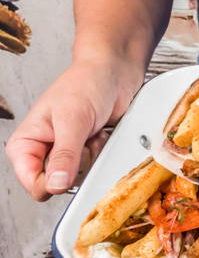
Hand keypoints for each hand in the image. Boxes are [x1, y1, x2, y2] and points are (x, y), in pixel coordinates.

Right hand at [5, 56, 140, 201]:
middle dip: (77, 164)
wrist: (114, 72)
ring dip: (93, 155)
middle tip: (82, 139)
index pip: (32, 182)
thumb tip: (55, 184)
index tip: (70, 170)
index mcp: (26, 143)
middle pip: (58, 184)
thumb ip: (65, 155)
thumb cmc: (86, 84)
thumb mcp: (73, 120)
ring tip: (92, 132)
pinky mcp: (88, 151)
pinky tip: (101, 134)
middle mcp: (44, 151)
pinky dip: (103, 151)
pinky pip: (97, 167)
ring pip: (80, 177)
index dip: (52, 183)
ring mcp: (68, 152)